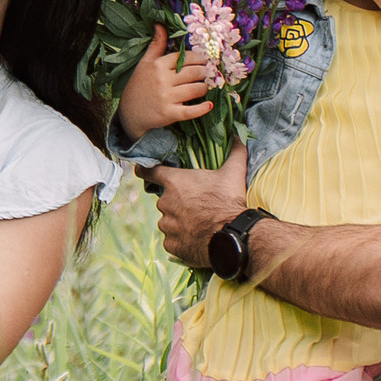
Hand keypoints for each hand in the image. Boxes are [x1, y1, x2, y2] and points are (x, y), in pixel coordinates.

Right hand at [119, 24, 215, 141]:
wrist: (129, 112)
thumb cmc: (139, 84)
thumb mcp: (145, 62)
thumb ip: (156, 45)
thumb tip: (160, 24)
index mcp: (158, 65)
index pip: (185, 57)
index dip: (199, 58)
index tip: (205, 60)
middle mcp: (163, 80)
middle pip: (194, 72)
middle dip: (205, 72)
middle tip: (209, 73)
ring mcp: (166, 97)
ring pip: (195, 89)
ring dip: (204, 87)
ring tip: (205, 86)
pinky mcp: (169, 114)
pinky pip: (190, 111)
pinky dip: (202, 109)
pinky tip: (209, 105)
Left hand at [152, 147, 250, 268]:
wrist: (231, 236)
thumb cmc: (228, 201)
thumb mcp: (233, 172)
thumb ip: (235, 152)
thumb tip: (239, 136)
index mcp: (175, 183)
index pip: (150, 171)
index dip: (144, 170)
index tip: (141, 170)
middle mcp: (165, 203)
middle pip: (165, 200)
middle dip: (178, 202)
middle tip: (197, 205)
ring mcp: (167, 225)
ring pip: (169, 221)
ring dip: (180, 222)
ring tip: (200, 224)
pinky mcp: (171, 244)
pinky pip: (173, 240)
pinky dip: (182, 239)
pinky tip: (197, 238)